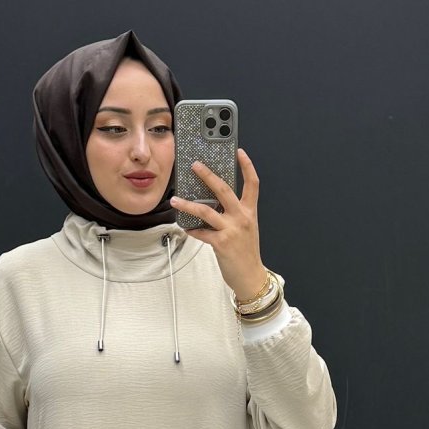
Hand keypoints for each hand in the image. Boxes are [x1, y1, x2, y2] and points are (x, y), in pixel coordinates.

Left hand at [170, 148, 267, 300]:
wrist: (251, 277)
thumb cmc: (247, 253)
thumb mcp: (246, 229)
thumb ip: (234, 215)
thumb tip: (214, 204)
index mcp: (249, 212)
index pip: (252, 184)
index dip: (247, 166)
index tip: (239, 152)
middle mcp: (241, 218)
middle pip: (224, 189)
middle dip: (208, 175)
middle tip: (195, 165)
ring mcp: (231, 230)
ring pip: (205, 210)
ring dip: (188, 204)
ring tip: (176, 199)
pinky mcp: (220, 243)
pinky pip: (201, 233)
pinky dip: (191, 230)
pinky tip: (185, 227)